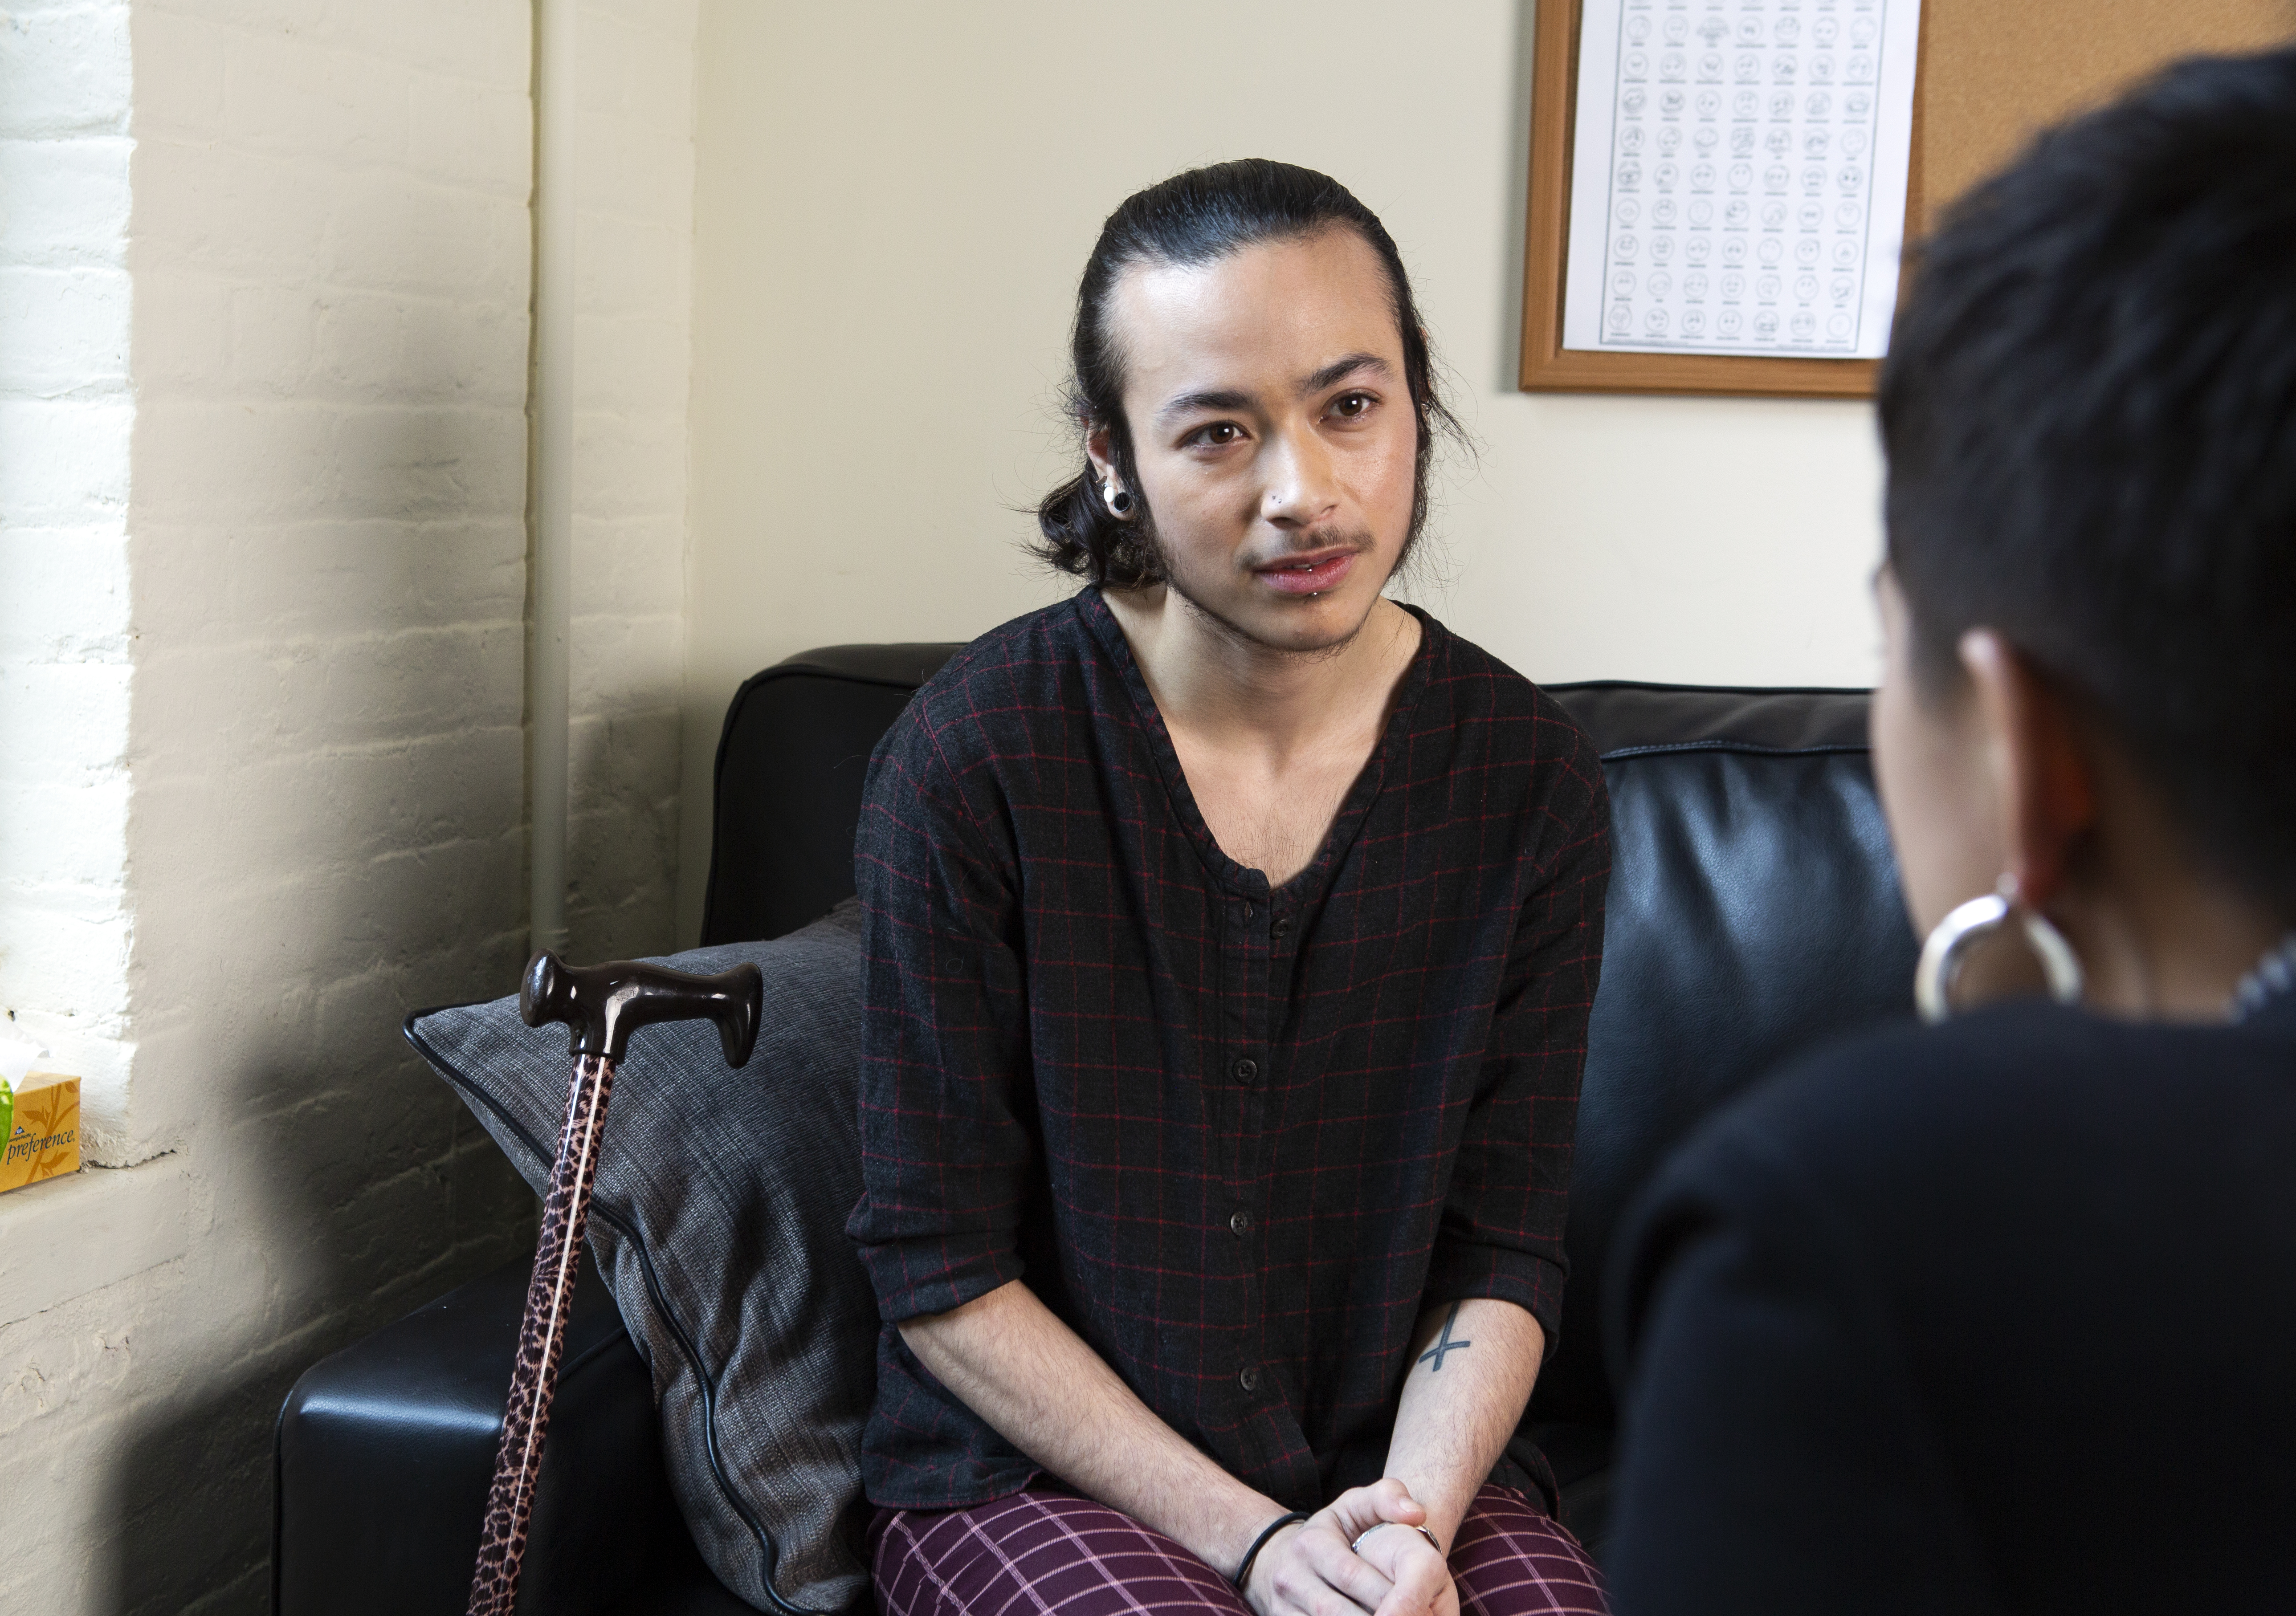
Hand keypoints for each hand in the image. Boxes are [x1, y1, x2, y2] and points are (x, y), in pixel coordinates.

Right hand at [1242, 1481, 1449, 1615]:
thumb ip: (1388, 1498)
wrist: (1276, 1561)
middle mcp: (1291, 1576)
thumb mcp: (1356, 1506)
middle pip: (1334, 1611)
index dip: (1388, 1596)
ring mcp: (1282, 1606)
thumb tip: (1417, 1513)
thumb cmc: (1333, 1534)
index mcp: (1311, 1542)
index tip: (1422, 1608)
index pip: (1351, 1574)